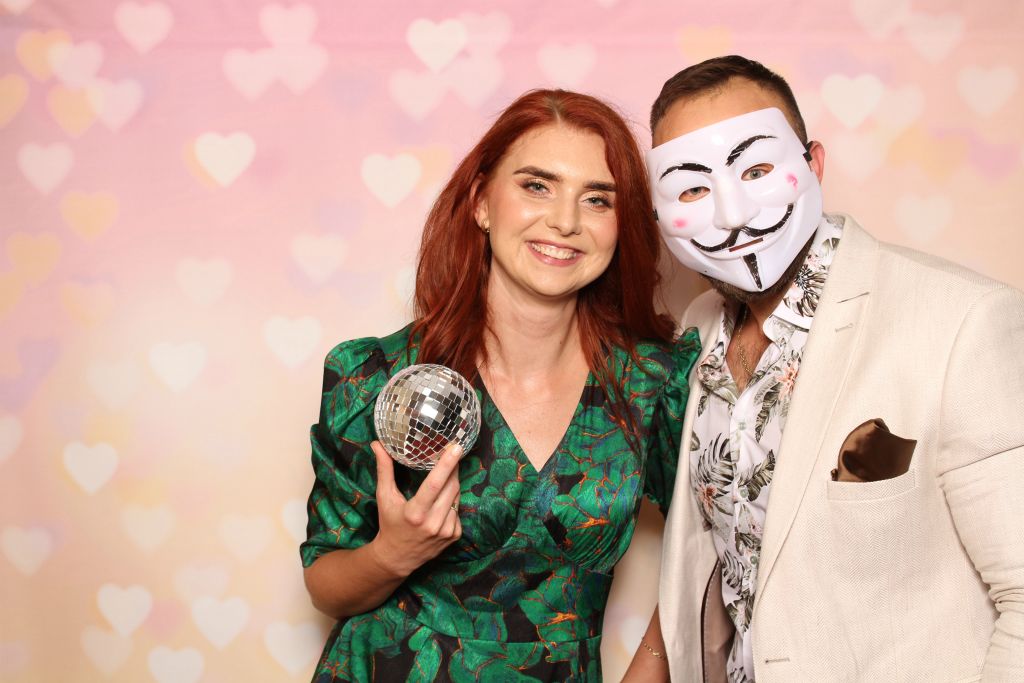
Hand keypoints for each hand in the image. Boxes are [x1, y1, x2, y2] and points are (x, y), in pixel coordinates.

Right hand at [368, 440, 462, 577]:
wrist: (397, 557)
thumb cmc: (389, 524)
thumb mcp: (384, 497)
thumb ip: (384, 469)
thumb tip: (377, 444)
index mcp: (415, 513)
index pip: (435, 484)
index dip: (447, 464)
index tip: (456, 447)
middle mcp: (433, 523)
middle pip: (451, 486)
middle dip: (453, 468)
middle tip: (451, 453)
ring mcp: (446, 531)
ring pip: (457, 496)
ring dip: (452, 484)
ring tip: (442, 480)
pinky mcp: (454, 536)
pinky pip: (458, 509)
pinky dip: (452, 501)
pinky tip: (441, 503)